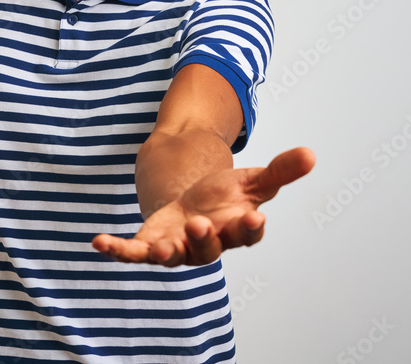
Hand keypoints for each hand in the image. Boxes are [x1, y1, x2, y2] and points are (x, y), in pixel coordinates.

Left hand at [92, 147, 315, 266]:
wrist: (191, 202)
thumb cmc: (224, 198)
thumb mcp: (253, 180)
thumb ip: (281, 171)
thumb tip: (311, 154)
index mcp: (236, 229)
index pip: (247, 233)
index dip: (250, 227)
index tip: (256, 217)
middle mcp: (208, 244)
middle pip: (210, 248)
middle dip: (206, 239)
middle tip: (202, 225)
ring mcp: (177, 247)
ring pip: (174, 255)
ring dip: (168, 252)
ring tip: (161, 247)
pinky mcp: (150, 244)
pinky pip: (132, 251)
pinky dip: (116, 249)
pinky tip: (99, 242)